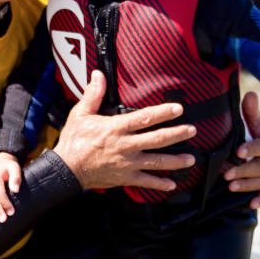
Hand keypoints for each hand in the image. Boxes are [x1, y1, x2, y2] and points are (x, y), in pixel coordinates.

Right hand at [53, 71, 195, 190]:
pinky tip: (172, 184)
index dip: (163, 112)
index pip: (145, 118)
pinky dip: (160, 184)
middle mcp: (125, 146)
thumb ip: (93, 94)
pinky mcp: (125, 178)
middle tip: (193, 130)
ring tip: (191, 158)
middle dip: (177, 134)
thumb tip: (98, 74)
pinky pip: (146, 182)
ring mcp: (127, 164)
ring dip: (176, 160)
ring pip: (156, 162)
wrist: (67, 169)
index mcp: (116, 128)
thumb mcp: (80, 114)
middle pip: (157, 139)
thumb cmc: (74, 140)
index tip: (178, 109)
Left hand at [224, 92, 259, 208]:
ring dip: (247, 185)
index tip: (238, 151)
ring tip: (230, 186)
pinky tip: (250, 204)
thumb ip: (251, 111)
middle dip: (244, 170)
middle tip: (227, 174)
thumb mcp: (253, 122)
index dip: (252, 149)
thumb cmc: (253, 133)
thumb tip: (250, 93)